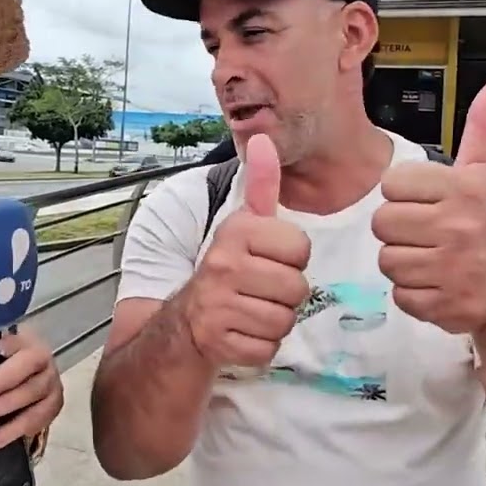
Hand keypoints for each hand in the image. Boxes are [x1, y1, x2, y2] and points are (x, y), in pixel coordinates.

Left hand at [0, 328, 63, 451]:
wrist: (22, 381)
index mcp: (21, 342)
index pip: (15, 347)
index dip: (0, 370)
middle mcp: (42, 359)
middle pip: (30, 372)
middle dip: (4, 391)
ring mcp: (52, 382)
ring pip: (36, 396)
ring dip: (10, 414)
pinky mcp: (54, 405)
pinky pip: (41, 418)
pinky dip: (18, 430)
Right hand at [182, 133, 311, 367]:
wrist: (184, 322)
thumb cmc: (227, 269)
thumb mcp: (243, 225)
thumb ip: (260, 185)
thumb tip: (262, 137)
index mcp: (236, 231)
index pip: (301, 249)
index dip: (292, 259)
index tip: (268, 260)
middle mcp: (223, 263)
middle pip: (298, 288)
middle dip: (285, 295)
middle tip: (260, 290)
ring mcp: (217, 304)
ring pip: (284, 321)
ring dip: (274, 322)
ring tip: (251, 310)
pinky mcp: (216, 341)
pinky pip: (267, 349)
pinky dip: (260, 347)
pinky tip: (242, 333)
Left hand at [371, 77, 485, 335]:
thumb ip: (484, 128)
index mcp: (464, 189)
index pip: (393, 184)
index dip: (405, 197)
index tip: (429, 206)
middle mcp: (458, 225)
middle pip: (383, 223)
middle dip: (401, 233)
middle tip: (430, 236)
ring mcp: (451, 267)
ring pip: (388, 260)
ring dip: (406, 266)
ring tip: (435, 262)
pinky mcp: (443, 303)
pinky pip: (400, 294)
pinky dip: (415, 296)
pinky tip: (438, 286)